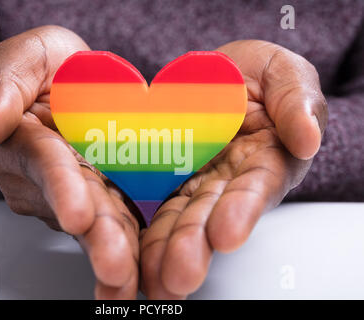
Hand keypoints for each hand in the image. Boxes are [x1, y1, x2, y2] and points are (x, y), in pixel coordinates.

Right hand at [0, 26, 139, 298]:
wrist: (72, 76)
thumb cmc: (46, 65)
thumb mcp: (25, 57)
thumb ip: (3, 86)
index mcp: (18, 142)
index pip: (42, 164)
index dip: (61, 188)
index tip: (76, 214)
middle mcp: (43, 178)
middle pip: (74, 207)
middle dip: (96, 238)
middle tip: (115, 266)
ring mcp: (75, 191)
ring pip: (98, 223)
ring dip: (117, 251)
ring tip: (132, 278)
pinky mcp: (104, 197)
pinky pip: (121, 220)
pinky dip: (135, 246)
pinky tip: (148, 271)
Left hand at [140, 40, 327, 298]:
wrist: (214, 74)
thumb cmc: (255, 74)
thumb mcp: (283, 73)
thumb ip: (295, 102)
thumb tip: (307, 137)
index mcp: (263, 159)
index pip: (254, 186)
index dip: (240, 209)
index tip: (225, 233)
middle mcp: (227, 179)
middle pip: (211, 214)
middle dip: (194, 244)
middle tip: (179, 274)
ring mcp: (192, 180)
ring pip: (177, 216)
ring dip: (164, 249)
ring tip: (152, 278)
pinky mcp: (162, 176)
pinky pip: (148, 201)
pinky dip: (139, 228)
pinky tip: (127, 254)